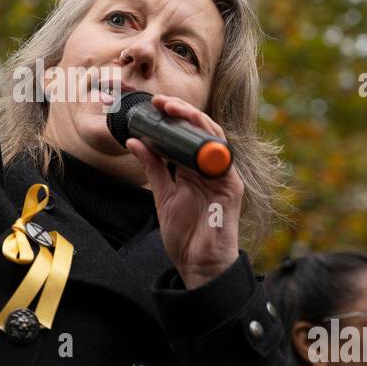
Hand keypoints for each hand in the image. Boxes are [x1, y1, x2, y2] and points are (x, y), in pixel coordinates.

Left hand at [124, 94, 243, 287]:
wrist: (197, 263)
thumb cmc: (184, 233)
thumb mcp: (162, 195)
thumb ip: (152, 167)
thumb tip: (134, 141)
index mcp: (193, 168)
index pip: (186, 134)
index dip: (172, 117)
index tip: (153, 105)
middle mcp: (210, 168)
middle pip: (201, 130)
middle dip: (182, 112)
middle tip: (161, 102)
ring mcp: (223, 175)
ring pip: (214, 138)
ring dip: (195, 120)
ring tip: (174, 110)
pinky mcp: (232, 187)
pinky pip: (222, 160)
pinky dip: (207, 146)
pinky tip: (191, 135)